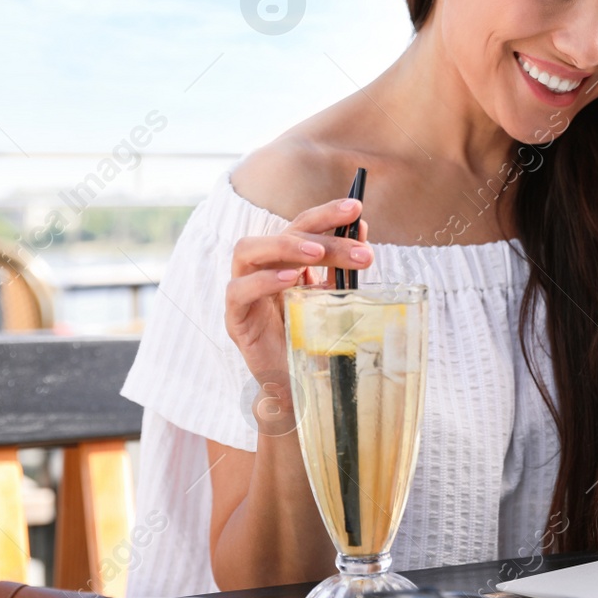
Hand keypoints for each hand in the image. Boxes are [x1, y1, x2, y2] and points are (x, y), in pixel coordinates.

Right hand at [225, 199, 371, 431]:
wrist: (299, 388)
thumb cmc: (315, 340)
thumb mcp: (334, 300)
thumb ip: (341, 268)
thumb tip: (362, 230)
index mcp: (285, 261)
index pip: (302, 226)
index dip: (326, 214)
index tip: (356, 209)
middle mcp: (261, 269)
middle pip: (282, 234)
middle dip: (321, 235)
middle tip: (357, 250)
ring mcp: (244, 292)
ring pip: (249, 250)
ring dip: (286, 246)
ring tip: (317, 253)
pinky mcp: (235, 318)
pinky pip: (239, 290)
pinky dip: (264, 281)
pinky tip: (291, 280)